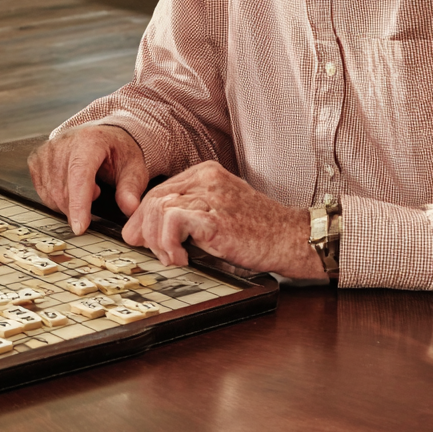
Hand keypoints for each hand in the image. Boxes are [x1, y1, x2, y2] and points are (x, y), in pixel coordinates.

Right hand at [28, 124, 149, 234]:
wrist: (102, 135)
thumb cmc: (117, 151)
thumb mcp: (134, 168)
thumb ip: (131, 189)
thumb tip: (130, 208)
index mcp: (89, 141)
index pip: (79, 175)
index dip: (78, 203)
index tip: (80, 227)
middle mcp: (63, 142)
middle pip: (62, 189)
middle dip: (77, 208)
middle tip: (97, 194)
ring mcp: (47, 150)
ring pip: (50, 194)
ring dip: (67, 203)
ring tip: (86, 187)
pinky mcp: (36, 158)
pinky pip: (42, 191)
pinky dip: (56, 198)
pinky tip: (69, 187)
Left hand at [121, 160, 325, 277]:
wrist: (294, 239)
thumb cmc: (258, 232)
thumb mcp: (216, 215)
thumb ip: (183, 217)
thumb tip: (140, 231)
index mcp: (205, 174)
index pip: (159, 190)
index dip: (143, 217)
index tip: (139, 237)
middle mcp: (206, 179)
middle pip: (154, 199)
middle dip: (145, 230)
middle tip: (157, 253)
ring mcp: (211, 196)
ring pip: (159, 209)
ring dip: (158, 241)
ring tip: (173, 258)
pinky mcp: (216, 217)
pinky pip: (173, 221)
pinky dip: (168, 243)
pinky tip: (181, 258)